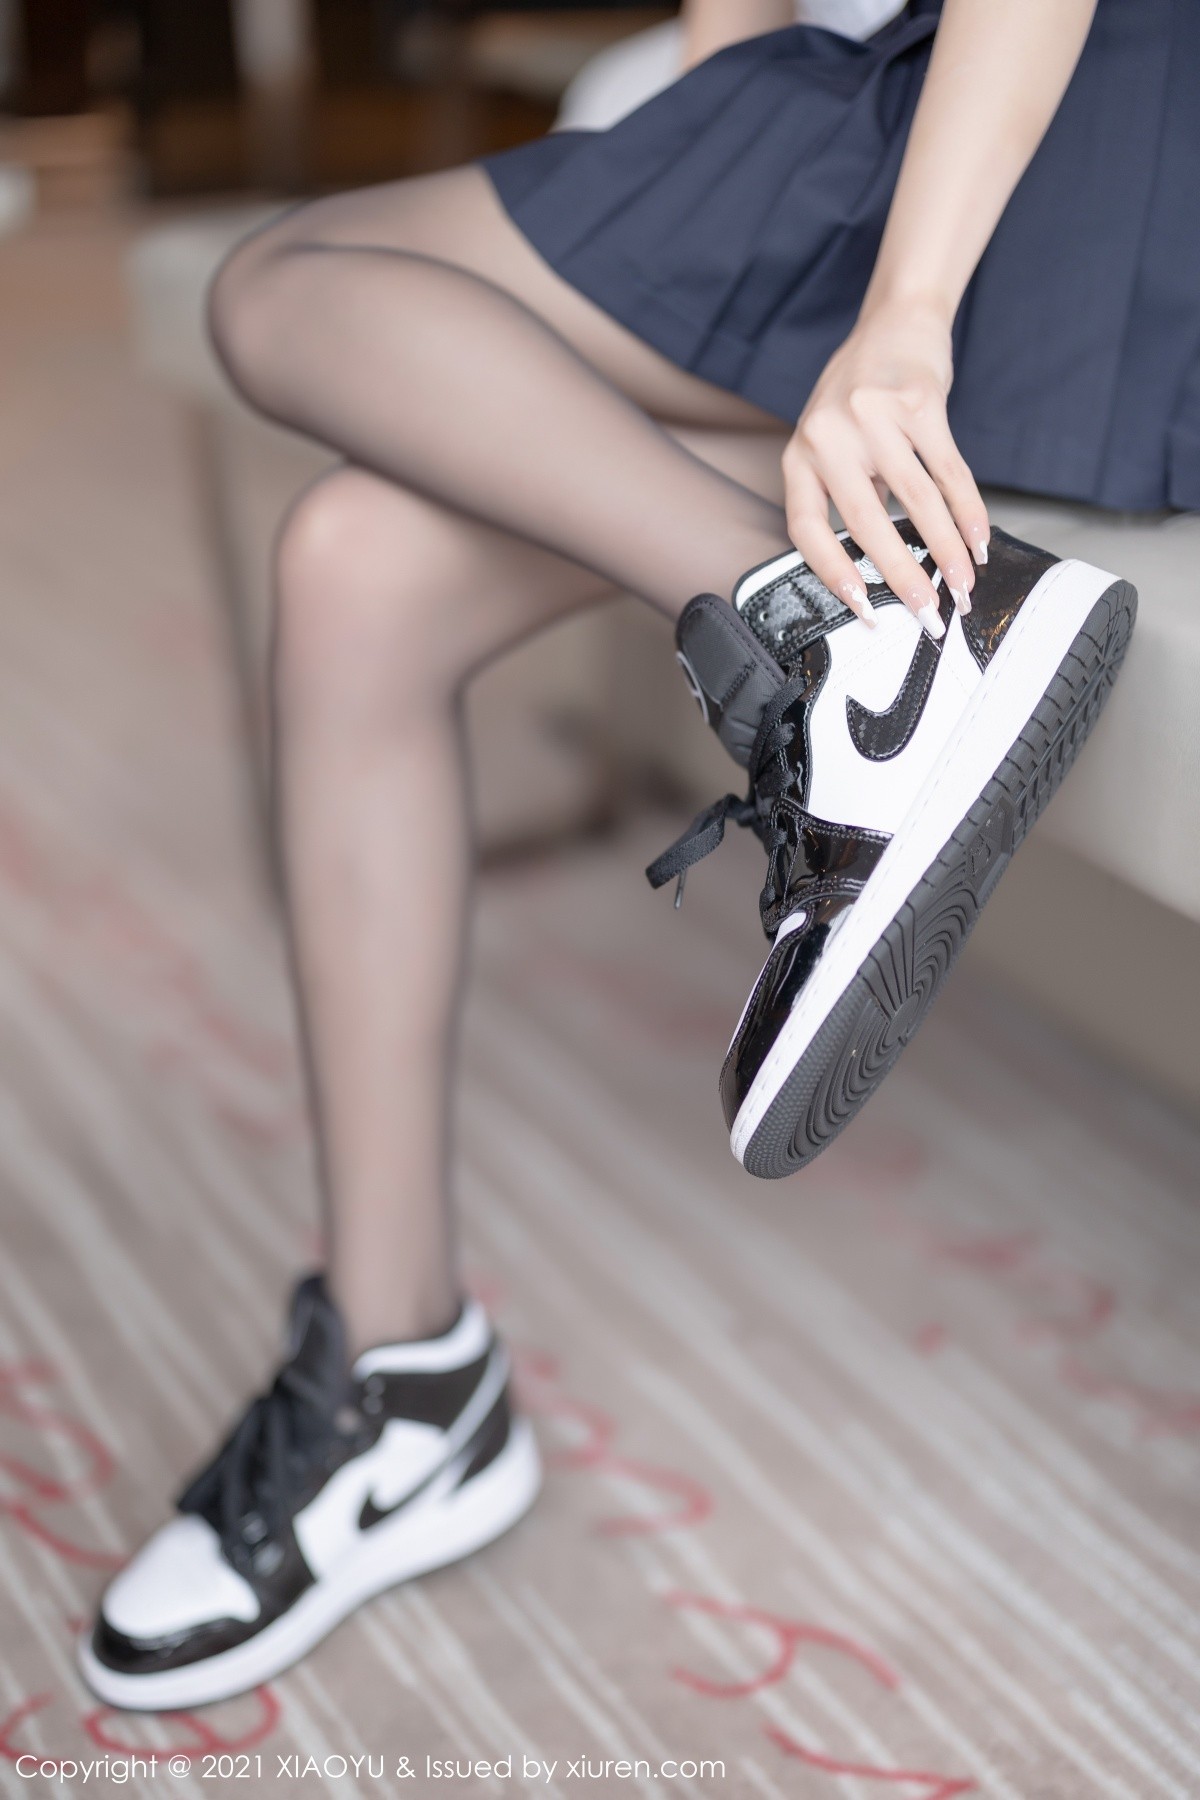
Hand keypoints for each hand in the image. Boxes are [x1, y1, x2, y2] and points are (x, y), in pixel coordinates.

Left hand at [782, 299, 989, 637]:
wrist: (896, 323)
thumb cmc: (859, 394)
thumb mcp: (832, 442)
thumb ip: (847, 493)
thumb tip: (882, 564)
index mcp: (800, 454)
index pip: (807, 528)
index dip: (833, 574)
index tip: (863, 609)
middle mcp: (830, 436)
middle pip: (867, 522)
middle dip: (902, 576)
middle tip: (927, 614)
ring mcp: (875, 417)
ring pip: (917, 501)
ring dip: (946, 550)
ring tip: (962, 585)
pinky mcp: (920, 402)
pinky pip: (950, 470)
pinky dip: (969, 511)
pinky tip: (979, 540)